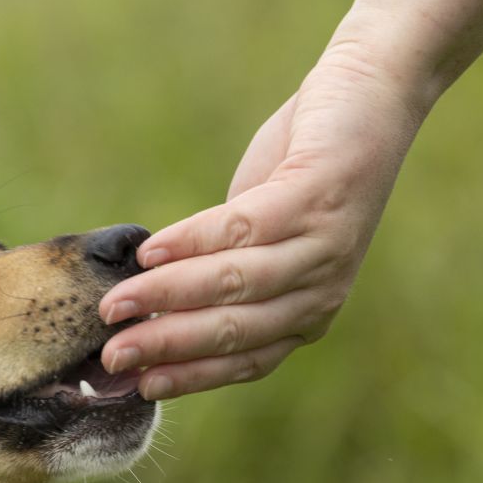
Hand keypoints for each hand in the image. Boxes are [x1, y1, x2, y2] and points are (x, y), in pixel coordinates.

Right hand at [99, 41, 431, 398]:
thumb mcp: (260, 236)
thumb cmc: (300, 169)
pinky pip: (244, 228)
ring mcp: (323, 245)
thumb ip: (217, 271)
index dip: (189, 376)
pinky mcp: (317, 196)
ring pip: (234, 283)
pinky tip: (151, 250)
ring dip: (167, 297)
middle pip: (234, 330)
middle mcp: (321, 291)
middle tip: (113, 355)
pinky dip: (191, 241)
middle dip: (167, 346)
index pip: (244, 361)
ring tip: (117, 303)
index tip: (136, 386)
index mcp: (307, 313)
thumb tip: (148, 306)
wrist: (369, 96)